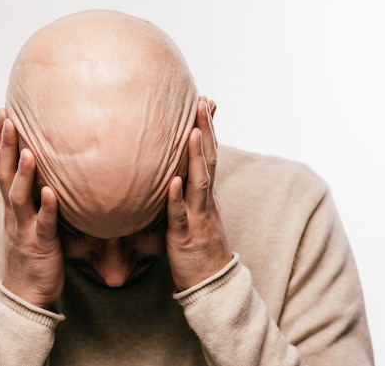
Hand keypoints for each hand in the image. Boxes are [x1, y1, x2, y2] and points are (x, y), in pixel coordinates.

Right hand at [0, 109, 64, 308]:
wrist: (25, 294)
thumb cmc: (31, 252)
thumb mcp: (27, 218)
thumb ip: (32, 194)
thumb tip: (43, 171)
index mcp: (12, 204)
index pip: (1, 166)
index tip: (1, 113)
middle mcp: (14, 212)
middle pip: (4, 174)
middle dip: (5, 146)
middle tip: (7, 118)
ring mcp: (25, 227)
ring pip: (19, 197)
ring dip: (23, 173)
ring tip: (28, 151)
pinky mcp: (40, 244)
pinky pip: (44, 224)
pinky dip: (47, 208)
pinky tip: (52, 193)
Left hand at [166, 97, 230, 290]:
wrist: (211, 282)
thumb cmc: (199, 245)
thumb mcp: (195, 211)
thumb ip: (189, 189)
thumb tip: (179, 169)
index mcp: (204, 193)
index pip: (209, 154)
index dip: (208, 128)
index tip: (205, 101)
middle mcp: (204, 200)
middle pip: (208, 159)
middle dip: (205, 129)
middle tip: (202, 101)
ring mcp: (197, 216)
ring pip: (197, 182)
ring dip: (195, 156)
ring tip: (192, 131)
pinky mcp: (185, 235)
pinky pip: (180, 215)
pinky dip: (176, 197)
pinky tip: (173, 181)